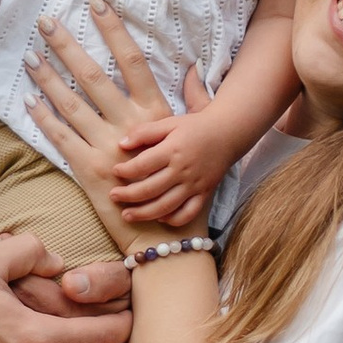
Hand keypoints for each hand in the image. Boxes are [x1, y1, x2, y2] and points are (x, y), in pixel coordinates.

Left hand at [26, 3, 215, 245]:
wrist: (166, 231)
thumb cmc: (182, 181)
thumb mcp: (190, 135)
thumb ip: (193, 98)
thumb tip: (194, 66)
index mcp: (156, 112)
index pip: (132, 59)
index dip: (113, 29)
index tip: (96, 2)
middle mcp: (129, 126)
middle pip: (93, 75)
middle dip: (67, 45)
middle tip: (45, 21)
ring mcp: (107, 148)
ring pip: (71, 104)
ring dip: (48, 78)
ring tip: (29, 56)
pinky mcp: (89, 171)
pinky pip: (60, 138)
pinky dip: (43, 118)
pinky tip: (28, 99)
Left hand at [105, 106, 237, 227]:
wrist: (228, 133)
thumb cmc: (195, 126)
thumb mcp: (169, 122)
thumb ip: (144, 132)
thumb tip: (121, 144)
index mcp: (172, 150)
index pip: (142, 165)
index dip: (125, 171)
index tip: (115, 171)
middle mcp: (182, 170)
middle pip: (150, 189)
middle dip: (128, 196)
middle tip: (113, 196)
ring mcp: (194, 185)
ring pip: (166, 206)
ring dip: (144, 214)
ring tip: (127, 215)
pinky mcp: (204, 194)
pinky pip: (188, 213)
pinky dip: (173, 219)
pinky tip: (159, 217)